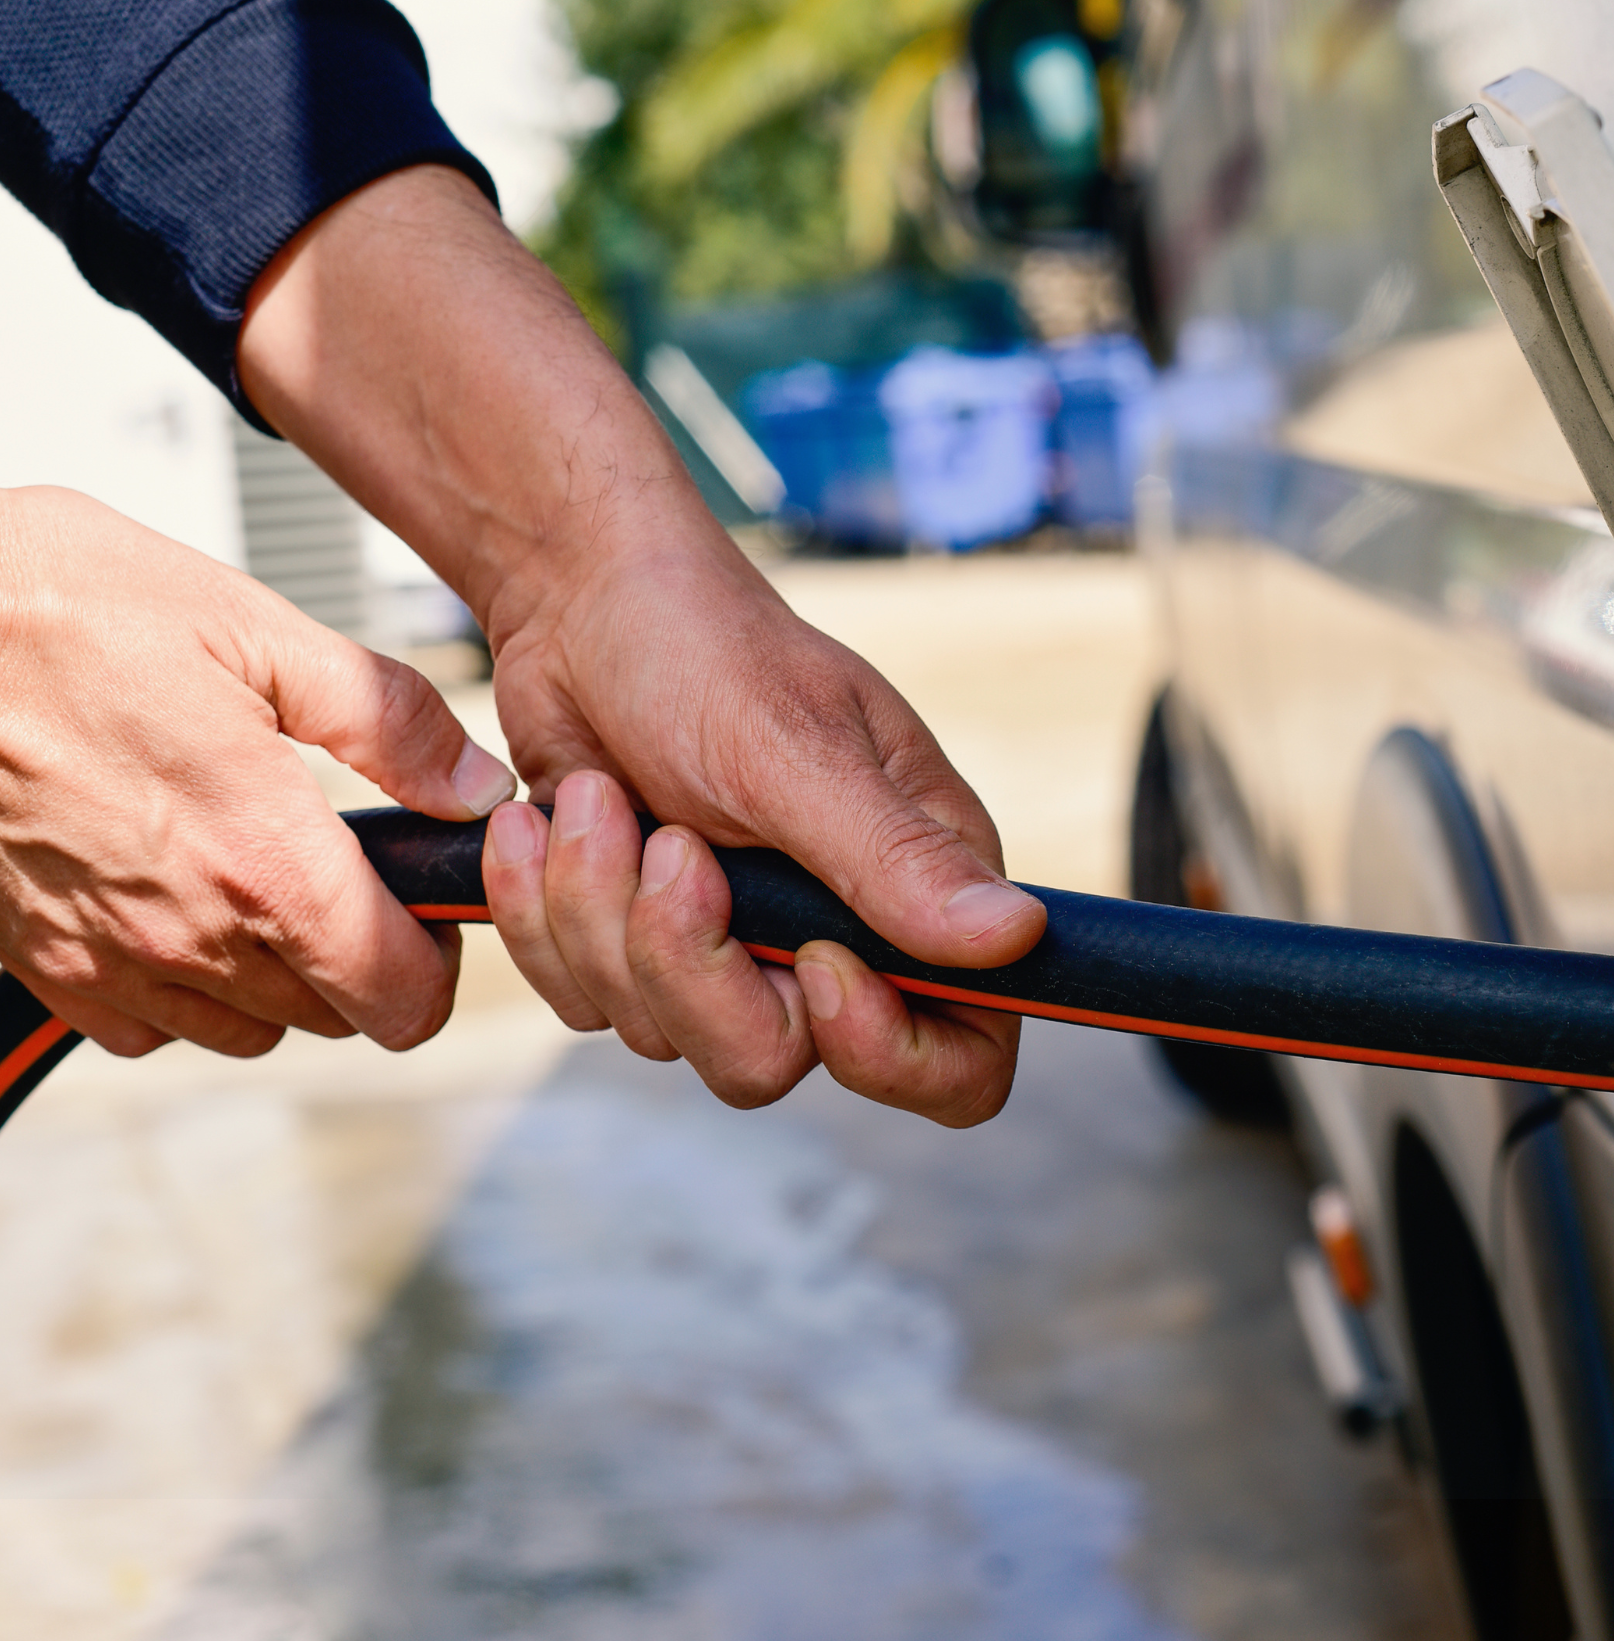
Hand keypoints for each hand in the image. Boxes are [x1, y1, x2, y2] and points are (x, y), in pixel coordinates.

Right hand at [0, 484, 514, 1055]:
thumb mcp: (253, 629)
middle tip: (346, 868)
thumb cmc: (57, 605)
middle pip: (332, 1018)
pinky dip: (176, 984)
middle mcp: (188, 936)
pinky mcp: (36, 961)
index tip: (427, 905)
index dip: (436, 963)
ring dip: (274, 976)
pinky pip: (142, 1024)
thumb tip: (476, 782)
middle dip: (362, 958)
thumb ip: (386, 719)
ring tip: (257, 872)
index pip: (401, 1000)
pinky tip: (176, 894)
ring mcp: (105, 959)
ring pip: (242, 1029)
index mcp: (264, 862)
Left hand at [238, 166, 1043, 1123]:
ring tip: (596, 797)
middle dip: (687, 962)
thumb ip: (897, 860)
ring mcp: (733, 950)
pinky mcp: (641, 948)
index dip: (887, 1050)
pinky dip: (546, 913)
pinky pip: (586, 1002)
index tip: (810, 960)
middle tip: (666, 842)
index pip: (962, 1058)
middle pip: (775, 1060)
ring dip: (601, 915)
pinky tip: (550, 815)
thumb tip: (1018, 937)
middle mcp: (838, 937)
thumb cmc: (704, 648)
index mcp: (918, 888)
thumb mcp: (798, 750)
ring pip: (664, 1035)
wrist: (577, 602)